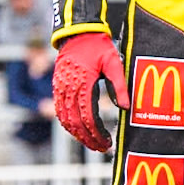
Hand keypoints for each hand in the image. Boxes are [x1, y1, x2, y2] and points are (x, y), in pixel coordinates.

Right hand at [52, 31, 127, 153]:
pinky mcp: (57, 88)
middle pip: (76, 123)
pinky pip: (60, 112)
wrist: (78, 35)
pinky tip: (79, 131)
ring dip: (78, 135)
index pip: (88, 117)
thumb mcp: (114, 63)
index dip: (97, 133)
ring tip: (92, 144)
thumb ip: (119, 85)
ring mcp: (60, 90)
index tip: (107, 143)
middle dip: (88, 138)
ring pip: (66, 120)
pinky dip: (68, 124)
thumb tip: (126, 107)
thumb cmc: (99, 48)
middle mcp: (68, 90)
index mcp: (83, 84)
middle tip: (102, 148)